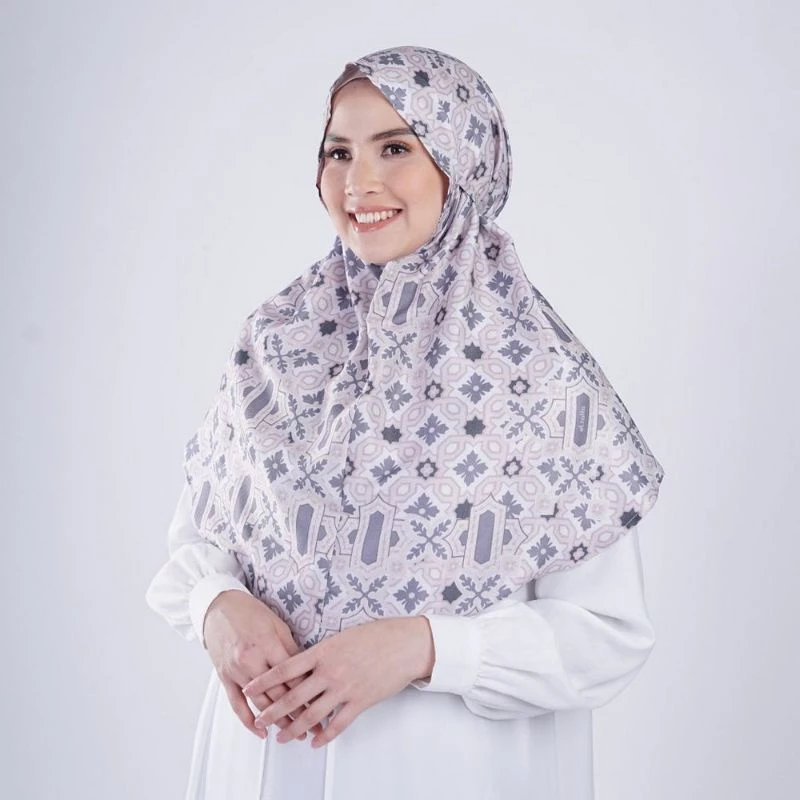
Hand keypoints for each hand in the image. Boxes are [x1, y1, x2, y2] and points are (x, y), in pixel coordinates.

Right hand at [202, 590, 323, 739]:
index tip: (321, 705)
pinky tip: (260, 731)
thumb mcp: (277, 625)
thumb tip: (307, 671)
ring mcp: (236, 670)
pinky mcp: (224, 677)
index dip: (308, 694)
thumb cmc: (251, 613)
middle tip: (313, 727)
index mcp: (268, 644)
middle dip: (297, 712)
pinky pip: (236, 704)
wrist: (219, 607)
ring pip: (260, 702)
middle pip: (278, 693)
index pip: (292, 676)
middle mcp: (251, 660)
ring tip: (293, 733)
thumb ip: (290, 650)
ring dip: (277, 720)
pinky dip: (248, 720)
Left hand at [242, 616, 433, 747]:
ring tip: (282, 738)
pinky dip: (324, 736)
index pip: (285, 668)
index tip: (249, 688)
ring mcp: (344, 689)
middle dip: (273, 711)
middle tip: (259, 720)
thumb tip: (305, 664)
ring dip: (294, 729)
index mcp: (323, 652)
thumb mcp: (342, 637)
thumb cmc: (376, 635)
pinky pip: (338, 725)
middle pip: (293, 696)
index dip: (265, 681)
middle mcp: (329, 672)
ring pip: (312, 715)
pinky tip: (316, 742)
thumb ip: (322, 653)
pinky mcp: (360, 702)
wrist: (404, 644)